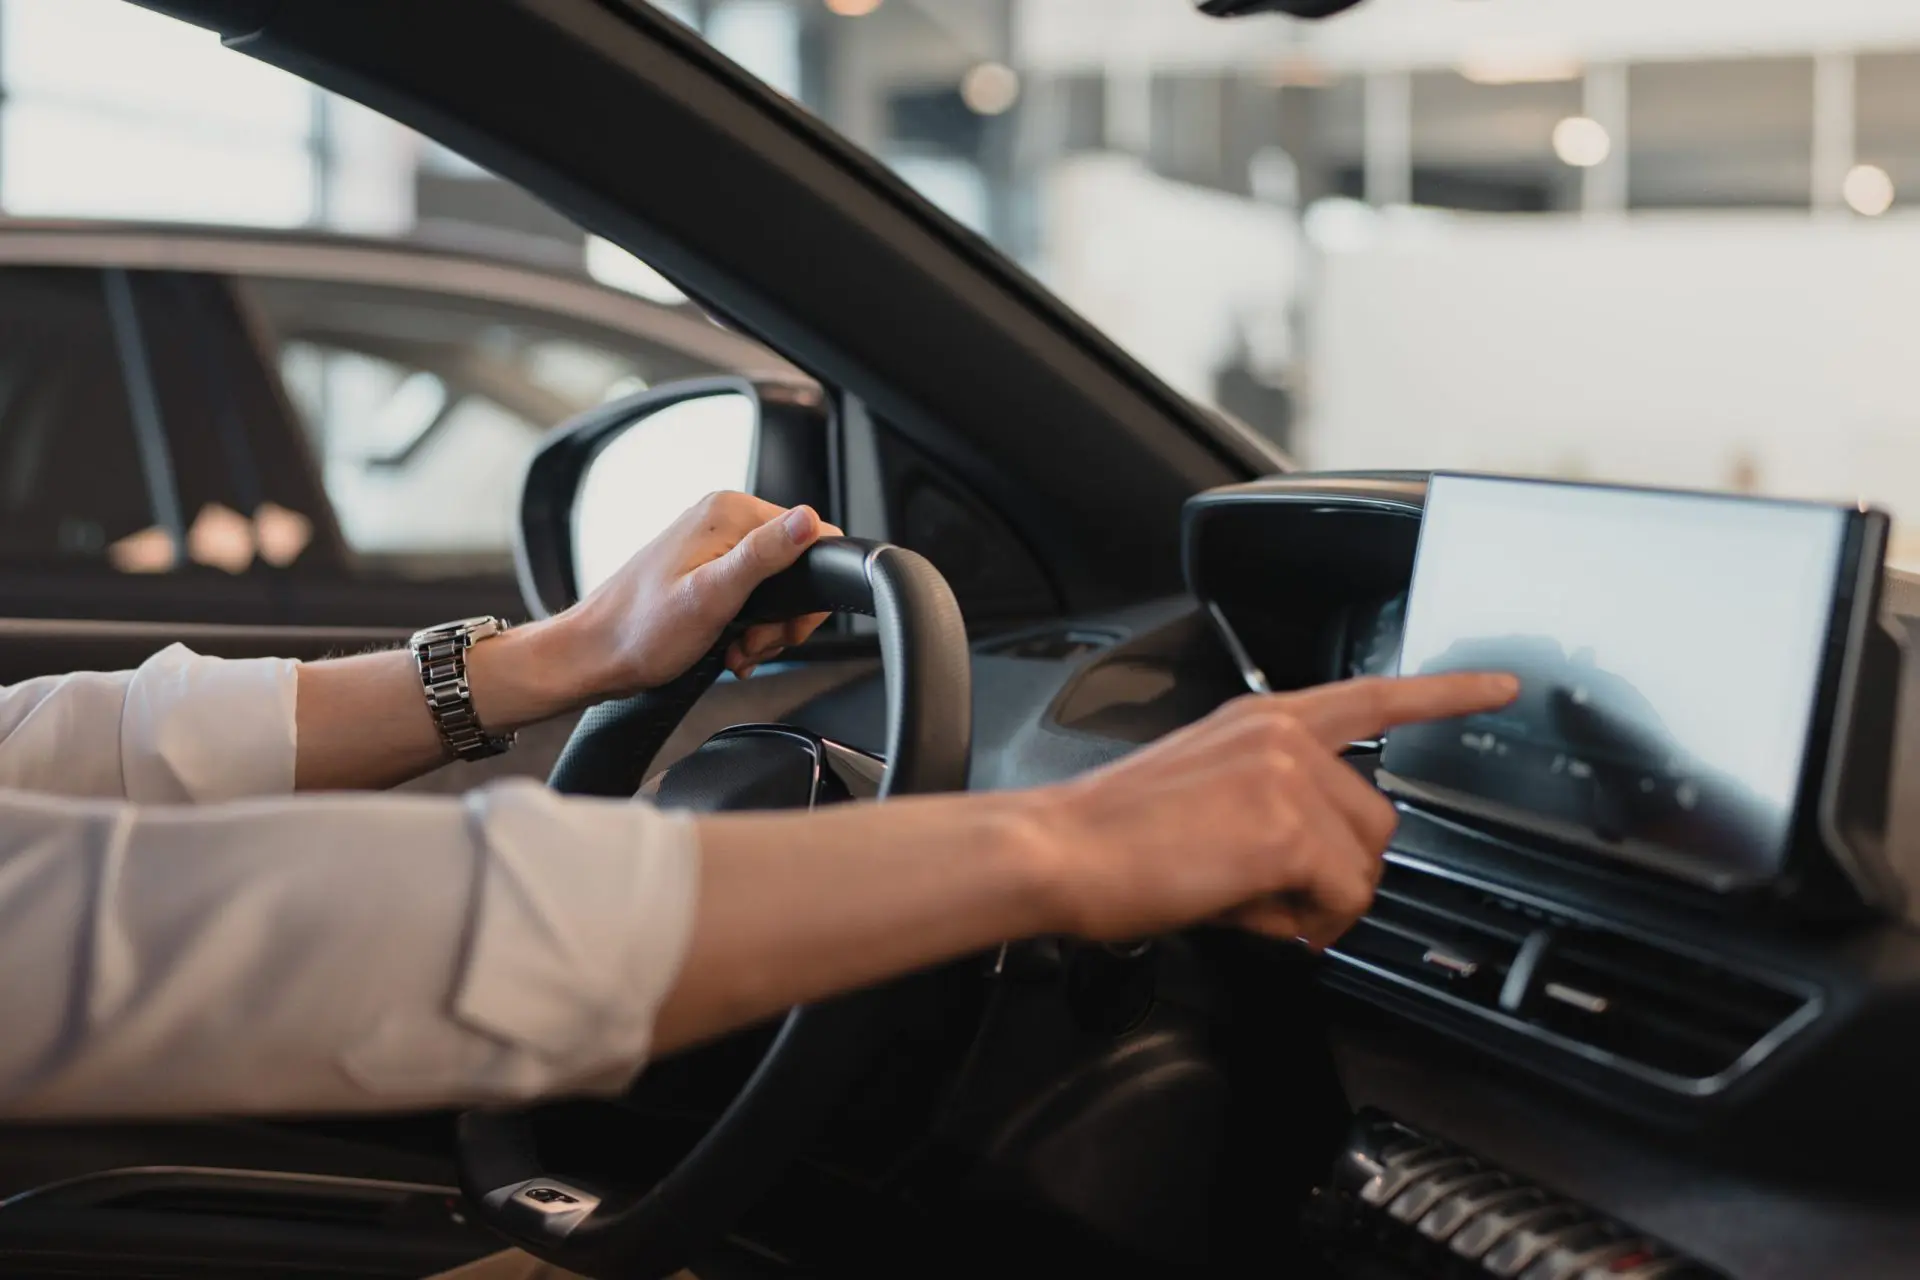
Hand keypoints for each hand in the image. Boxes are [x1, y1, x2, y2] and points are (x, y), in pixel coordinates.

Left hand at [556, 491, 844, 694]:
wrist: (593, 655)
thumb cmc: (640, 631)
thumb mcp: (711, 596)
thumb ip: (763, 556)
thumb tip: (809, 520)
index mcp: (728, 513)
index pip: (811, 535)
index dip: (808, 590)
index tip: (782, 626)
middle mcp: (721, 519)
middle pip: (794, 565)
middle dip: (781, 616)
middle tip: (751, 643)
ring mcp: (712, 543)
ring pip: (775, 587)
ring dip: (764, 628)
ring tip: (735, 649)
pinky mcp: (704, 569)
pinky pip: (750, 595)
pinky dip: (747, 628)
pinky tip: (728, 646)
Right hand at [1028, 674, 1518, 948]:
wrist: (1060, 851)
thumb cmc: (1113, 836)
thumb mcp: (1205, 795)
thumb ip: (1273, 808)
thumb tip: (1313, 875)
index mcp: (1262, 721)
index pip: (1372, 696)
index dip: (1445, 695)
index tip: (1499, 687)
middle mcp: (1283, 736)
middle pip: (1377, 820)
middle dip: (1338, 873)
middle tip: (1272, 898)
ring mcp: (1289, 777)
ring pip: (1362, 865)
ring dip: (1318, 901)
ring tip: (1247, 901)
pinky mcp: (1287, 828)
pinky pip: (1339, 898)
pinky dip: (1305, 923)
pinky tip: (1249, 912)